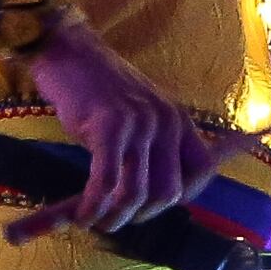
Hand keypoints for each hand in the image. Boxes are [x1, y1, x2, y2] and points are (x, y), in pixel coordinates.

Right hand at [8, 12, 222, 241]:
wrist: (66, 50)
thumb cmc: (96, 87)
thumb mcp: (139, 111)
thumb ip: (153, 143)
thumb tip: (158, 192)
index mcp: (177, 118)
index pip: (204, 169)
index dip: (184, 196)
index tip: (153, 206)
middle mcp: (165, 120)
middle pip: (169, 191)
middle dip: (141, 214)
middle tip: (116, 217)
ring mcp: (138, 122)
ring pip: (136, 193)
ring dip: (114, 217)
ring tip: (93, 219)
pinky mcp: (108, 125)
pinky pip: (105, 183)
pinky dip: (92, 206)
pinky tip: (81, 213)